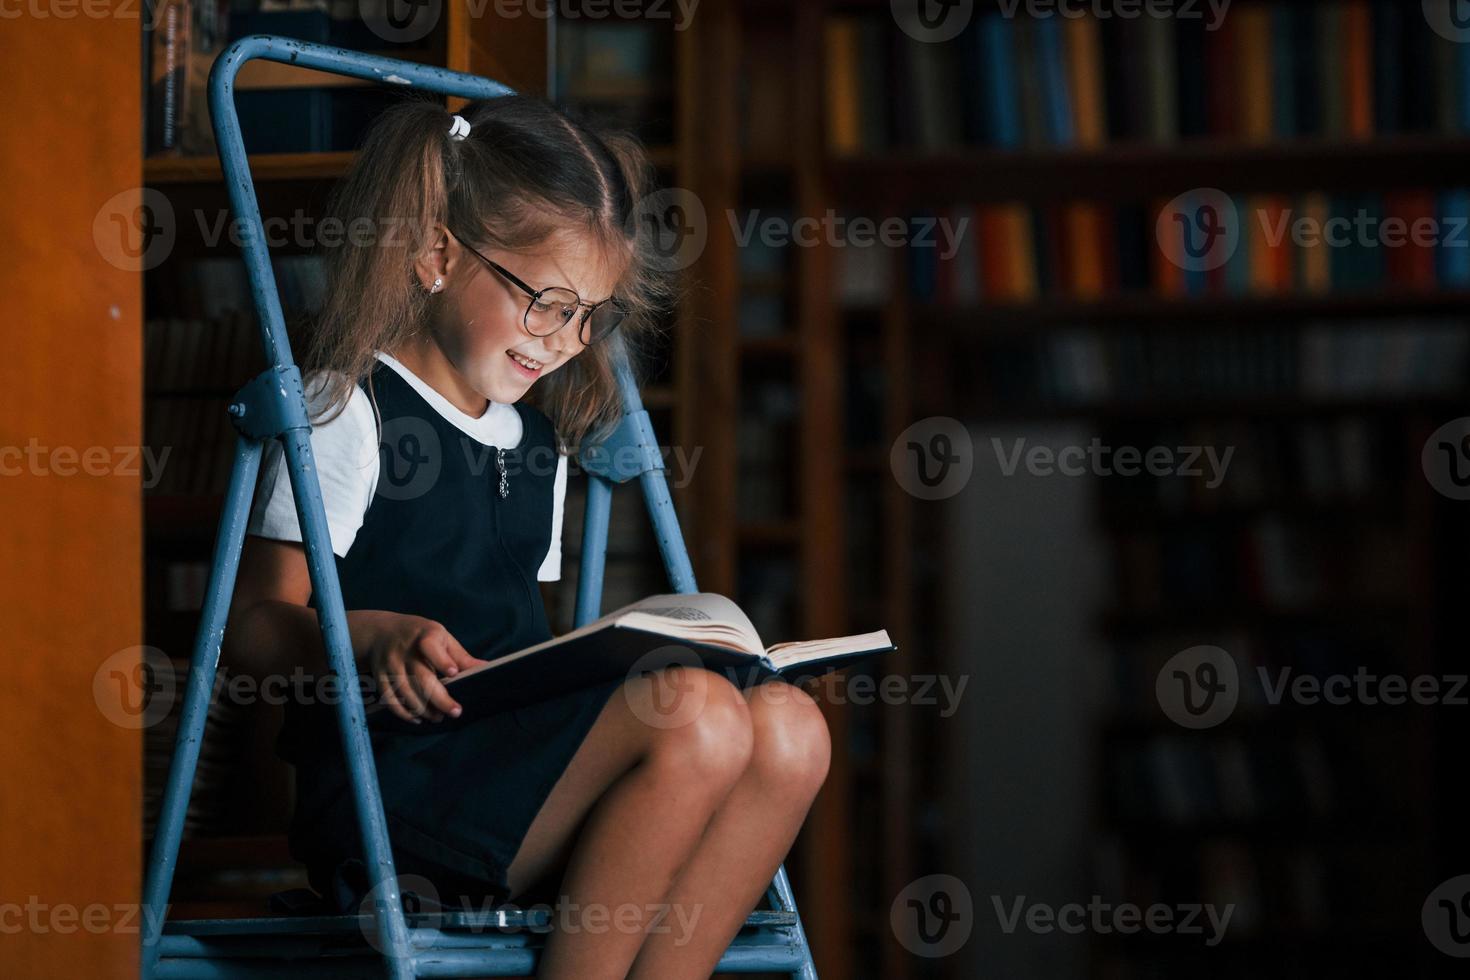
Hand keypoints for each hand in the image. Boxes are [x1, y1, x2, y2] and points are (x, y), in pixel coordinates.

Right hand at [348, 610, 485, 724]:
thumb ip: (460, 656)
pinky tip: (418, 718)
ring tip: (438, 717)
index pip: (430, 646)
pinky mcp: (379, 676)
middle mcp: (405, 650)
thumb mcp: (441, 637)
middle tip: (455, 712)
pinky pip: (390, 698)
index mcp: (424, 636)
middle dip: (439, 698)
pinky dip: (404, 712)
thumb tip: (486, 669)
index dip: (441, 660)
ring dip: (423, 708)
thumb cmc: (419, 635)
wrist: (381, 632)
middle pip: (421, 677)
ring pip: (406, 692)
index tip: (453, 673)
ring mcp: (390, 664)